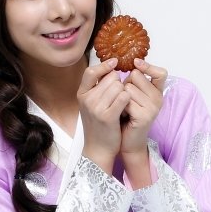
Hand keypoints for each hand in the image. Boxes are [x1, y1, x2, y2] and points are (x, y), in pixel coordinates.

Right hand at [77, 58, 130, 173]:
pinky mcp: (108, 116)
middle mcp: (87, 99)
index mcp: (82, 94)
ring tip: (121, 105)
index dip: (104, 66)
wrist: (98, 149)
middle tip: (119, 98)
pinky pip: (124, 97)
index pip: (91, 71)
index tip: (115, 62)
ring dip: (125, 93)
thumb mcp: (91, 105)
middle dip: (119, 84)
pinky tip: (126, 108)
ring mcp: (96, 107)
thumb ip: (97, 89)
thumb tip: (110, 69)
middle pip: (111, 78)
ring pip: (119, 86)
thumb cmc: (98, 126)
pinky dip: (128, 100)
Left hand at [119, 58, 167, 156]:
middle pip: (136, 76)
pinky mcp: (145, 116)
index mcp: (157, 92)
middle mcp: (158, 99)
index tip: (136, 62)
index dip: (148, 66)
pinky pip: (126, 101)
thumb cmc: (127, 117)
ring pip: (128, 88)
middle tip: (126, 101)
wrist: (127, 142)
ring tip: (123, 109)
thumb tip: (124, 65)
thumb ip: (132, 82)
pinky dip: (120, 106)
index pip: (161, 73)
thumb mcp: (131, 96)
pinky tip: (122, 115)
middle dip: (125, 85)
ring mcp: (153, 108)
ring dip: (120, 97)